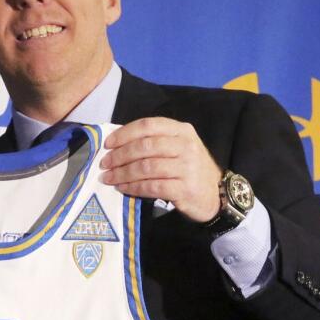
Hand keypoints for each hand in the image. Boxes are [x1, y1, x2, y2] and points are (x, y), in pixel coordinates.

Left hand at [99, 117, 220, 222]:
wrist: (215, 194)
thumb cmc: (188, 168)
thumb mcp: (177, 147)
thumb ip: (153, 141)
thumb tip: (116, 144)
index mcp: (181, 130)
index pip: (148, 125)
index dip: (124, 133)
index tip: (107, 144)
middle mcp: (186, 145)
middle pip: (144, 147)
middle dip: (120, 156)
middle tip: (104, 164)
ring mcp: (187, 167)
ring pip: (146, 167)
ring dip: (123, 173)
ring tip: (108, 178)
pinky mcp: (185, 188)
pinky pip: (152, 186)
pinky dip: (133, 187)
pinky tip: (122, 188)